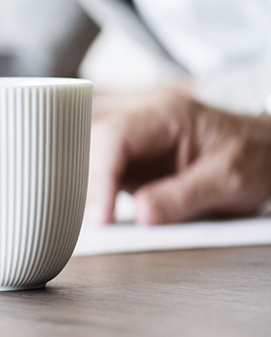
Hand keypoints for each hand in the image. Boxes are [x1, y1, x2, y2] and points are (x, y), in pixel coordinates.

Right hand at [87, 89, 270, 223]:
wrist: (265, 150)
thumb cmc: (252, 154)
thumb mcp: (229, 178)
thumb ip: (185, 195)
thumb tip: (142, 214)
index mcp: (164, 113)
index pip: (114, 137)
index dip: (99, 176)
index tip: (100, 215)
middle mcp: (140, 122)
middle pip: (90, 144)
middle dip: (84, 184)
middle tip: (90, 223)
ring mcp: (132, 142)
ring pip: (86, 158)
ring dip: (84, 190)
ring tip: (90, 223)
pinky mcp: (128, 163)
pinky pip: (98, 174)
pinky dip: (92, 195)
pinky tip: (94, 215)